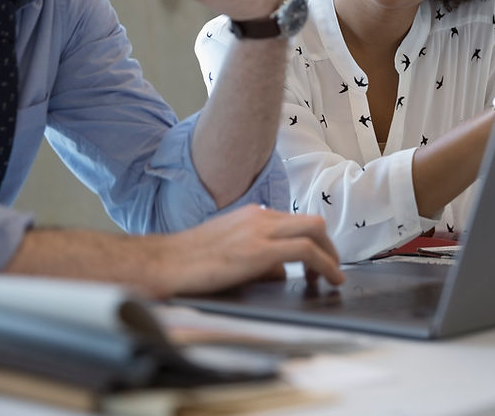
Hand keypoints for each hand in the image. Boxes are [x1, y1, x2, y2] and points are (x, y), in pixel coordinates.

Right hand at [160, 205, 344, 294]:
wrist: (162, 264)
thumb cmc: (188, 263)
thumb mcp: (230, 251)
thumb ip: (257, 256)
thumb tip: (281, 273)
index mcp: (251, 215)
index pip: (295, 221)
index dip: (314, 240)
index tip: (318, 259)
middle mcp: (259, 216)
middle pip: (312, 222)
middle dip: (329, 246)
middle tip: (331, 268)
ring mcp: (259, 231)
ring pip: (314, 231)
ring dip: (330, 255)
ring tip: (332, 277)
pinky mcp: (259, 250)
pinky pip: (306, 251)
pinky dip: (325, 265)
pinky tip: (329, 280)